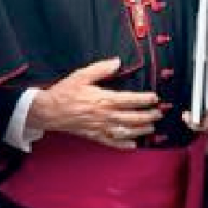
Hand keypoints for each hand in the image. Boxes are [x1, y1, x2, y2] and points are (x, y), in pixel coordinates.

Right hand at [26, 58, 160, 149]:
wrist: (49, 111)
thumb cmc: (65, 92)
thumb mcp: (81, 75)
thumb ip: (101, 69)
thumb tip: (117, 62)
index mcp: (104, 99)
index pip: (130, 100)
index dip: (145, 99)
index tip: (155, 98)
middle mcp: (105, 115)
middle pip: (133, 117)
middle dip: (148, 116)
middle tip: (158, 114)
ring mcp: (100, 127)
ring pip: (126, 131)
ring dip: (141, 130)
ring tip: (151, 128)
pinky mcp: (94, 136)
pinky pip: (112, 142)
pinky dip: (124, 145)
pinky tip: (133, 145)